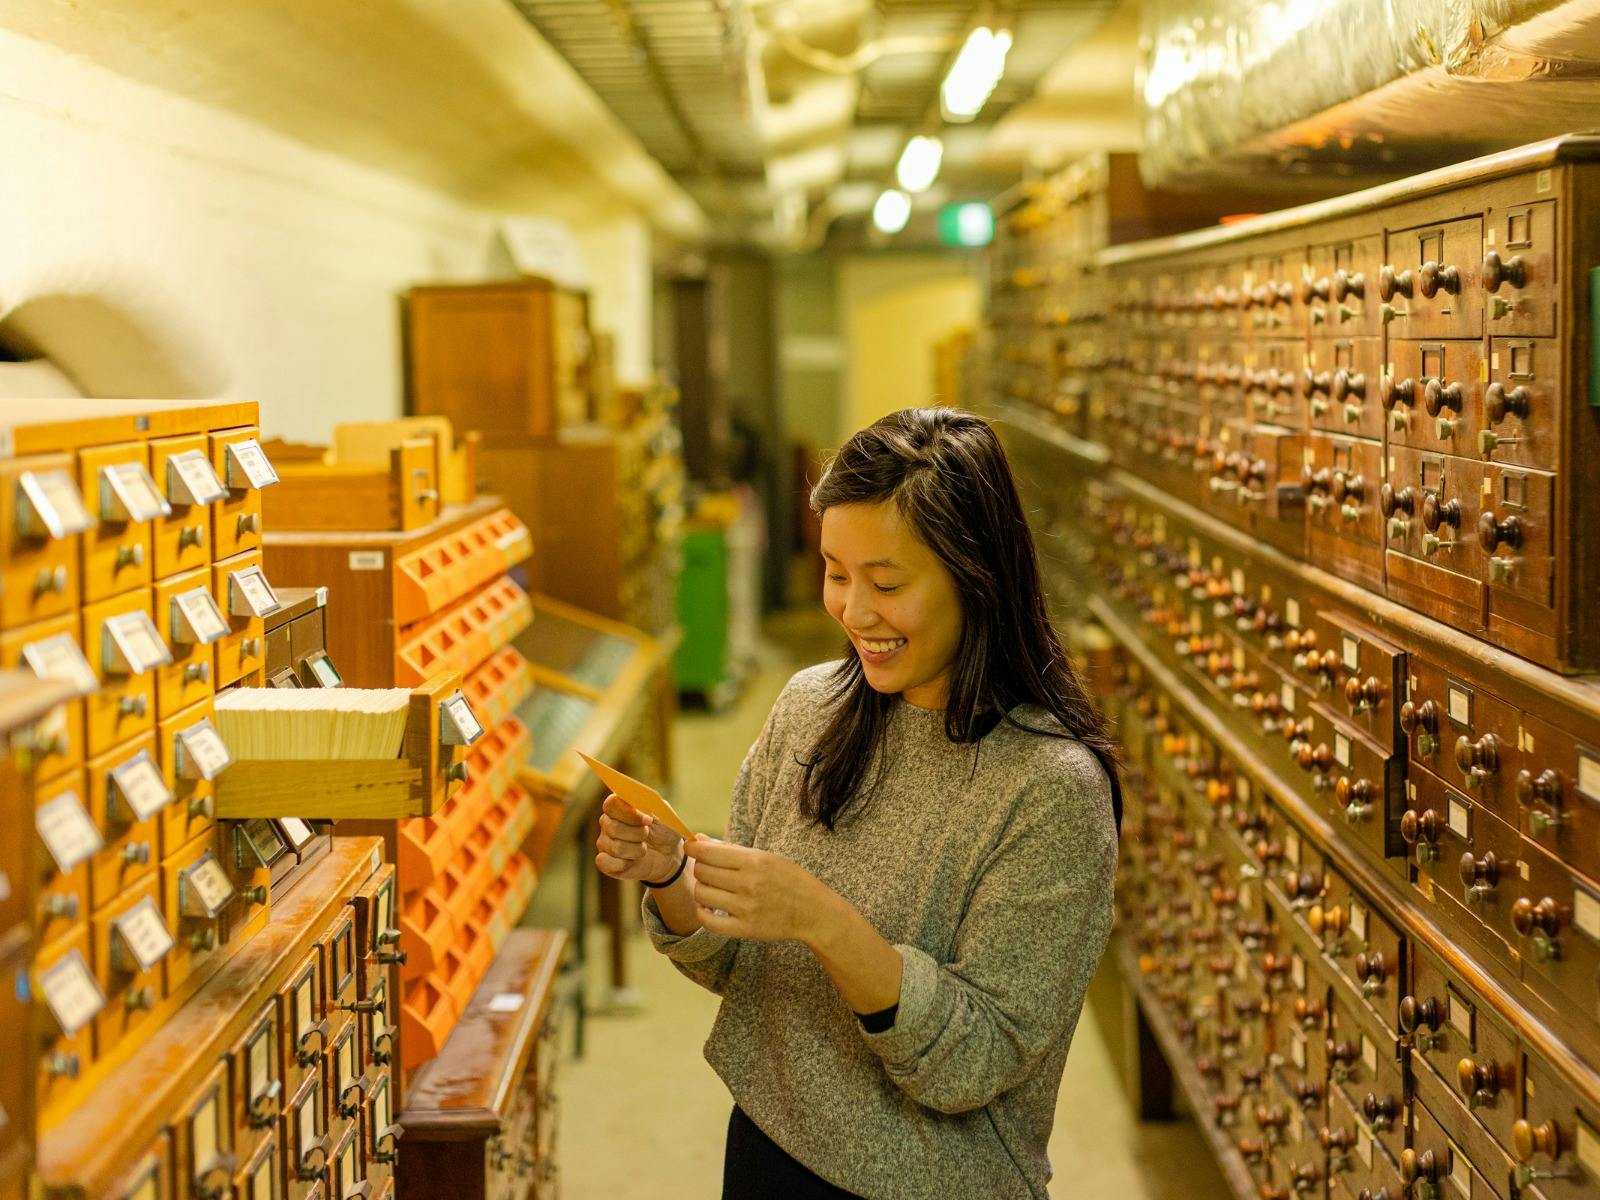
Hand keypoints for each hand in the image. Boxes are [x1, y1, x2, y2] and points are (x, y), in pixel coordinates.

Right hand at [595, 793, 684, 883]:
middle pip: (613, 827)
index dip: (629, 812)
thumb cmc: (663, 831)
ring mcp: (604, 842)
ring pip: (615, 847)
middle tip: (648, 834)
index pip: (611, 803)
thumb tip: (641, 803)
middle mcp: (607, 822)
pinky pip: (605, 862)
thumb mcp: (665, 816)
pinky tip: (633, 861)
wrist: (667, 856)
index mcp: (619, 806)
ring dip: (636, 850)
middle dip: (637, 834)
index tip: (648, 820)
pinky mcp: (605, 861)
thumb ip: (653, 806)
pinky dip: (624, 863)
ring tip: (644, 848)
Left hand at [685, 838, 829, 943]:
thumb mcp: (766, 857)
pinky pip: (709, 922)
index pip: (708, 852)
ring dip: (702, 889)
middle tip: (707, 869)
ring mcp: (746, 908)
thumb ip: (731, 849)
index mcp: (755, 861)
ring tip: (711, 888)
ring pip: (702, 894)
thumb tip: (698, 840)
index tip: (690, 847)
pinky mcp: (745, 929)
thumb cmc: (790, 880)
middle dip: (699, 867)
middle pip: (702, 872)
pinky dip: (703, 913)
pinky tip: (710, 908)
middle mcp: (748, 883)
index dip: (693, 848)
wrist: (814, 912)